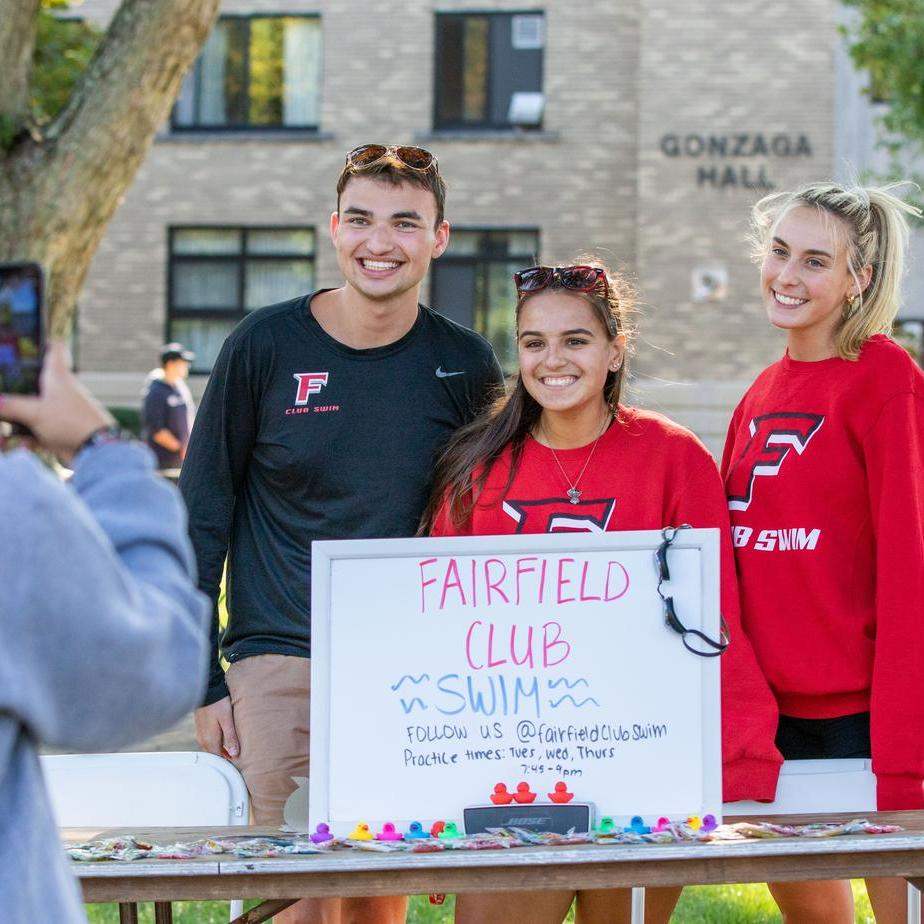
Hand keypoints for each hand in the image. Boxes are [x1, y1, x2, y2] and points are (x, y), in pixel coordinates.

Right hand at [0, 342, 113, 463]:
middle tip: (3, 386)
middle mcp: (58, 390)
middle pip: (34, 379)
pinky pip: (31, 429)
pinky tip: (9, 442)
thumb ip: (10, 406)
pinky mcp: (56, 430)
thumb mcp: (35, 412)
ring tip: (3, 423)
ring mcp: (57, 410)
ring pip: (29, 407)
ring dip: (13, 415)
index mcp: (57, 376)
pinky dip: (20, 435)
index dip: (45, 340)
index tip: (31, 337)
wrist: (96, 451)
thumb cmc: (72, 422)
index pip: (56, 348)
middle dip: (15, 384)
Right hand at [194, 696, 239, 758]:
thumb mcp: (227, 721)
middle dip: (224, 756)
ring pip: (211, 747)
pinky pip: (208, 740)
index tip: (238, 761)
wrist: (207, 691)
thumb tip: (234, 754)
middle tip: (237, 756)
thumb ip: (230, 738)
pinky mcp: (201, 728)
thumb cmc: (218, 704)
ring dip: (220, 749)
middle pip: (214, 753)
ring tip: (233, 748)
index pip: (218, 758)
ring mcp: (200, 734)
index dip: (228, 760)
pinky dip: (216, 743)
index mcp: (209, 740)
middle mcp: (203, 739)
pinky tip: (224, 739)